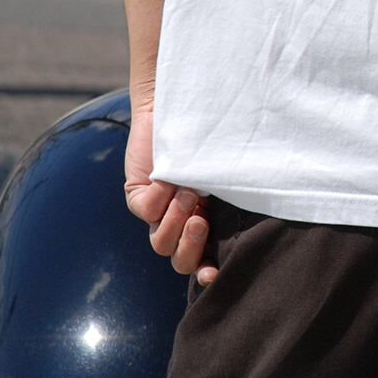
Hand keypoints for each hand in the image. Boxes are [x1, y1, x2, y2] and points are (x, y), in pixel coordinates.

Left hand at [123, 99, 217, 284]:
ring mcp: (158, 212)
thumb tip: (240, 216)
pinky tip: (166, 177)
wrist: (182, 102)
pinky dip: (157, 197)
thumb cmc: (214, 135)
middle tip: (199, 219)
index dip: (207, 275)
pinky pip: (144, 211)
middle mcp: (182, 222)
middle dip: (190, 246)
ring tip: (185, 192)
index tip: (213, 274)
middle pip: (180, 261)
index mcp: (208, 222)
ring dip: (174, 222)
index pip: (205, 262)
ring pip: (159, 244)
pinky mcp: (138, 195)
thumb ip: (232, 192)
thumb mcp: (225, 170)